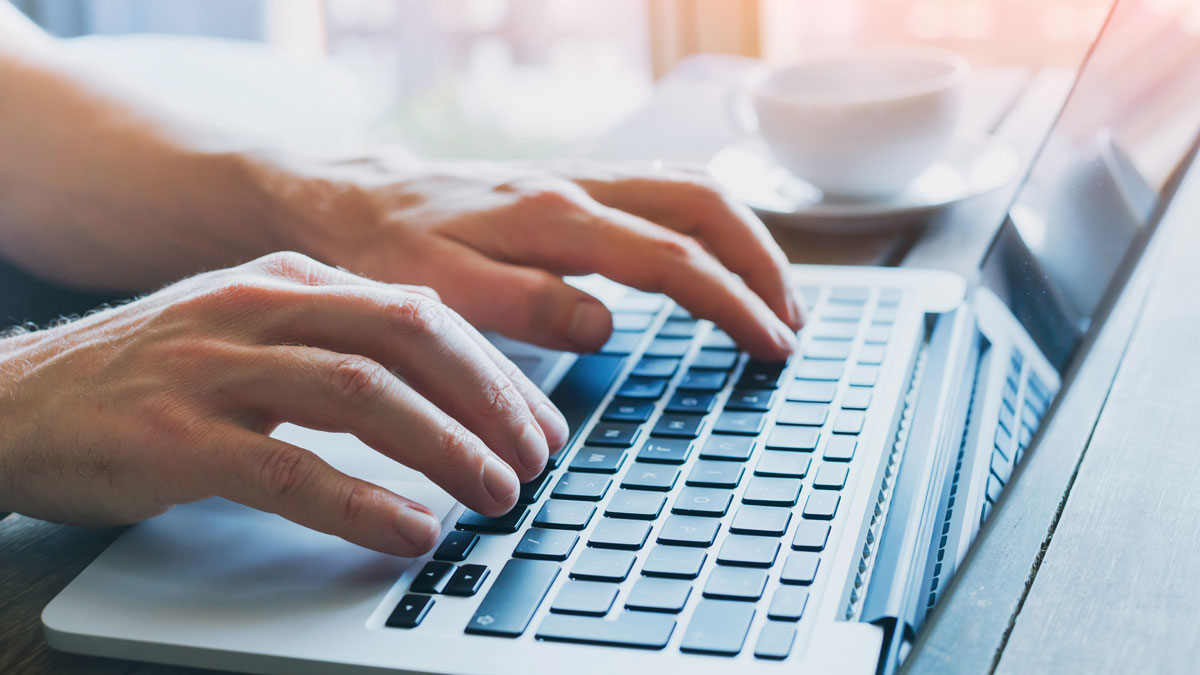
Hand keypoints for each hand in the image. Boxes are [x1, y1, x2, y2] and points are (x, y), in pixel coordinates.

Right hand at [0, 252, 567, 555]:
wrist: (16, 401)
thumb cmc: (153, 377)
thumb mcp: (256, 335)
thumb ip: (341, 345)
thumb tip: (449, 390)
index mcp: (292, 279)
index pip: (423, 313)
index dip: (497, 373)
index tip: (539, 425)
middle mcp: (261, 305)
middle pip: (410, 338)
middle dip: (490, 403)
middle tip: (536, 462)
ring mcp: (216, 366)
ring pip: (363, 394)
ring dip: (447, 449)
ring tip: (497, 496)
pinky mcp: (176, 435)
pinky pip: (289, 467)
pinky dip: (362, 501)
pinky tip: (411, 529)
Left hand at [252, 155, 803, 358]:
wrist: (352, 201)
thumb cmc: (389, 252)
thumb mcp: (440, 295)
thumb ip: (526, 308)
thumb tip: (606, 327)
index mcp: (554, 216)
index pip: (673, 257)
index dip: (733, 302)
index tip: (772, 345)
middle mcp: (578, 185)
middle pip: (705, 204)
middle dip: (762, 262)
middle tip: (791, 324)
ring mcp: (580, 178)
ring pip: (693, 187)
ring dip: (746, 237)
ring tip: (775, 296)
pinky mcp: (574, 185)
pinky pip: (665, 189)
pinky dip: (711, 224)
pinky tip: (718, 258)